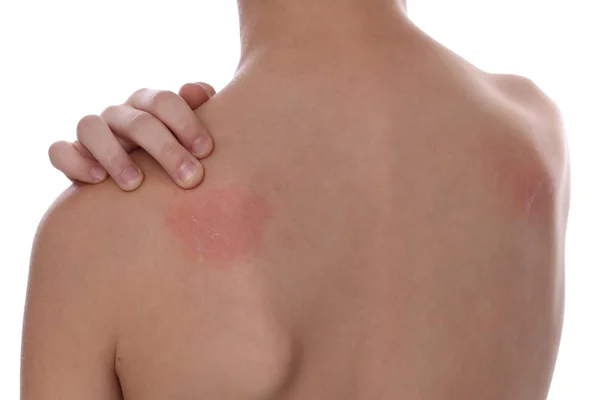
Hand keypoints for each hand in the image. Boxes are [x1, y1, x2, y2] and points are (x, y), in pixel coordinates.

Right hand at [49, 82, 215, 190]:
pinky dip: (75, 162)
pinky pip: (59, 151)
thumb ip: (199, 108)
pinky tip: (99, 180)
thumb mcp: (191, 133)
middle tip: (189, 178)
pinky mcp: (71, 154)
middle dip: (165, 149)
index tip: (206, 151)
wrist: (142, 183)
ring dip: (114, 155)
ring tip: (136, 184)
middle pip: (137, 121)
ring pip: (90, 127)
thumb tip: (196, 90)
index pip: (164, 101)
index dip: (186, 123)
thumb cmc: (176, 152)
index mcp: (149, 105)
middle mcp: (120, 114)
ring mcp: (92, 133)